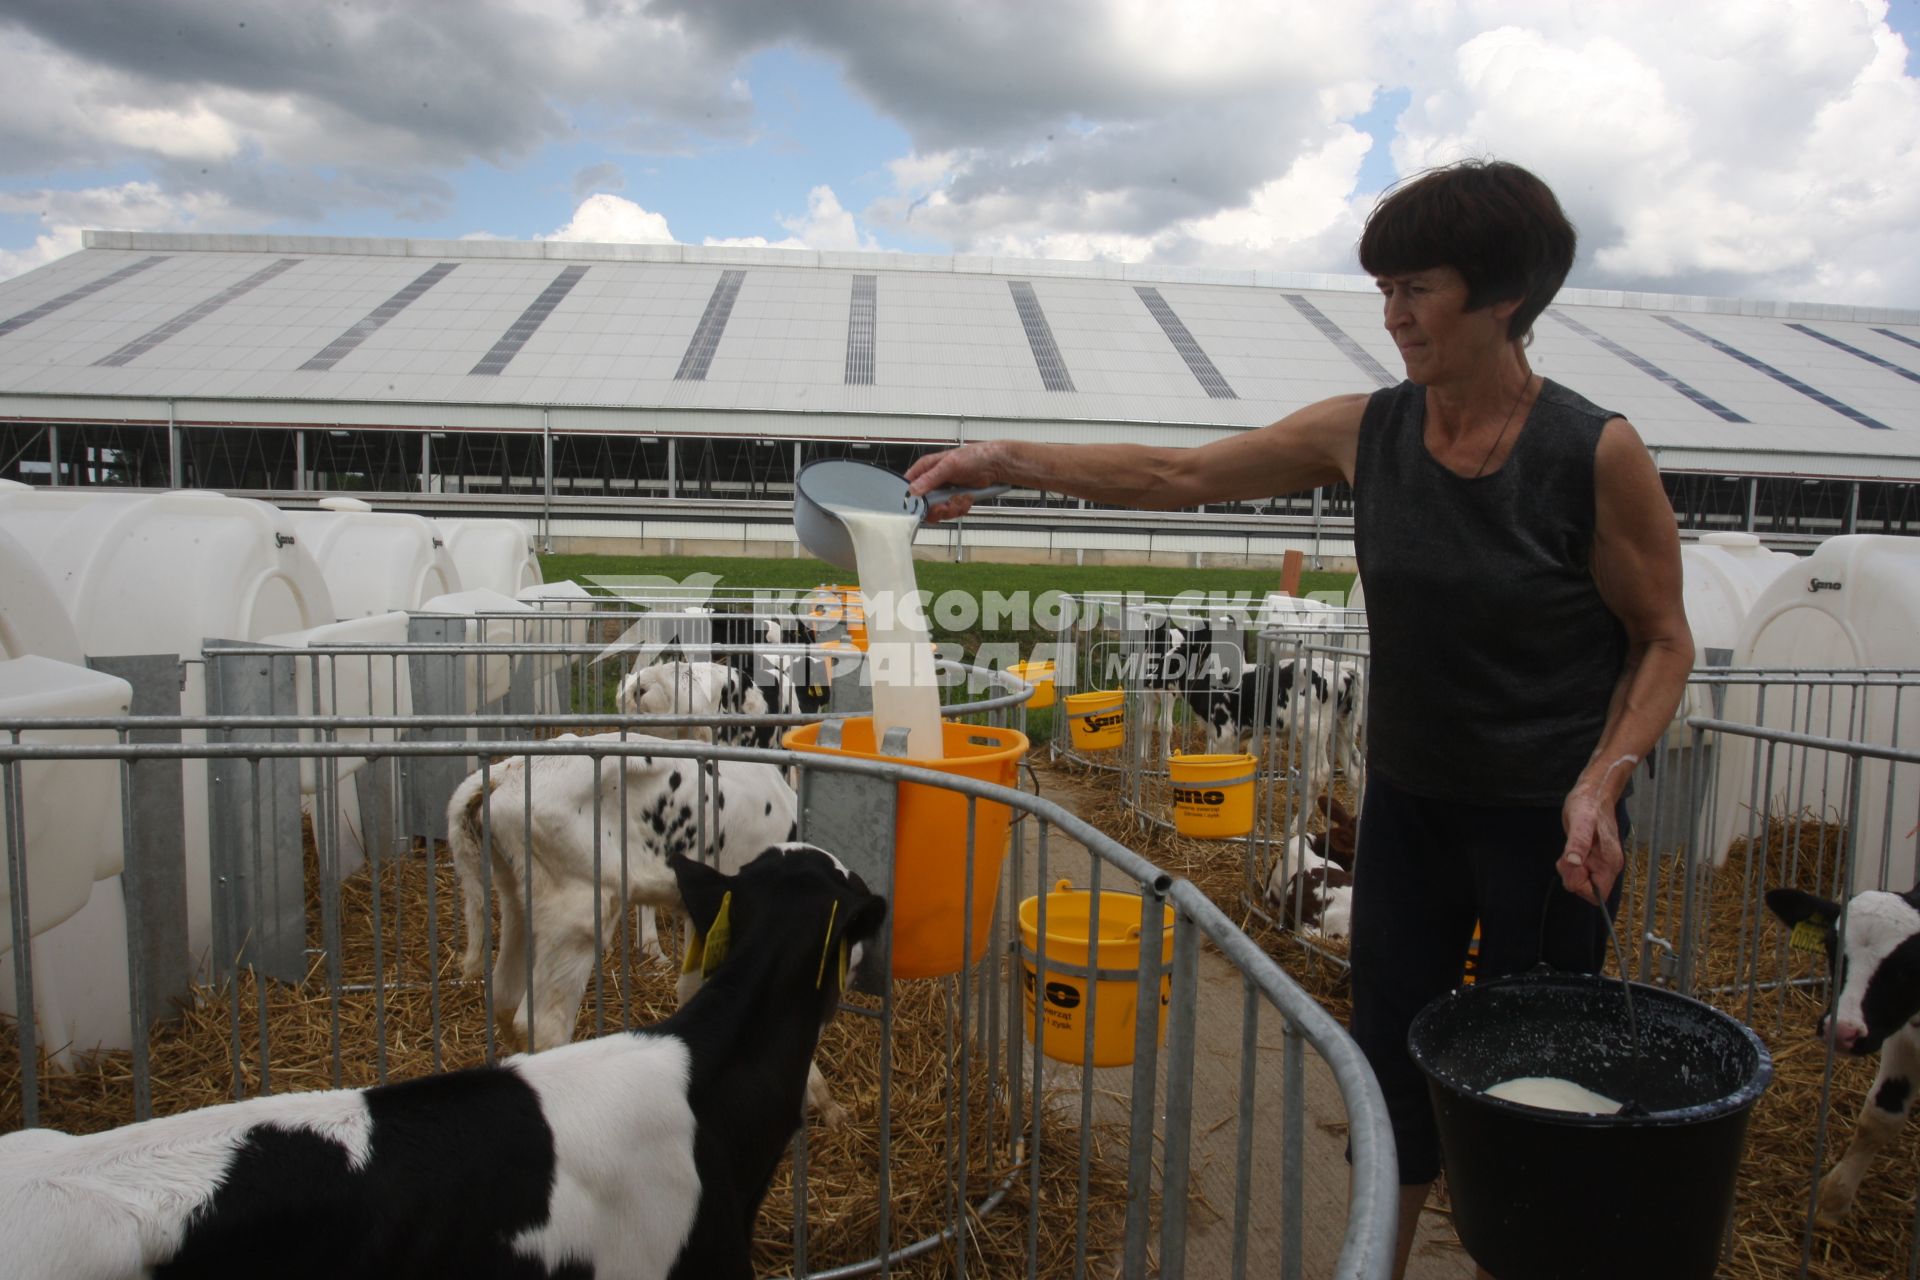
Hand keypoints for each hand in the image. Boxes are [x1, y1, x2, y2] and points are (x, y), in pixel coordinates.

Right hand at [906, 443, 1004, 522]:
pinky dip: (961, 508)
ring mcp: (943, 491)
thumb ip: (930, 478)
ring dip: (952, 508)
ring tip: (962, 498)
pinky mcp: (953, 499)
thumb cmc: (974, 457)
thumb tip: (913, 490)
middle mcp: (931, 481)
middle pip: (923, 505)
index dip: (913, 500)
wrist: (995, 466)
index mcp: (925, 469)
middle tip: (947, 506)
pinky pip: (951, 511)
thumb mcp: (950, 466)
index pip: (909, 487)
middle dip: (937, 508)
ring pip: (938, 511)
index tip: (923, 507)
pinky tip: (967, 498)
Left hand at [1558, 777, 1623, 906]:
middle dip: (1572, 876)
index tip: (1573, 865)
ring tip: (1569, 849)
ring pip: (1581, 881)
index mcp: (1610, 862)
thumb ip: (1577, 843)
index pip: (1596, 895)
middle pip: (1587, 890)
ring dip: (1569, 870)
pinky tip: (1570, 850)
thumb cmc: (1587, 806)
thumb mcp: (1579, 823)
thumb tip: (1573, 863)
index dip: (1580, 885)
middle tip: (1568, 854)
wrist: (1593, 794)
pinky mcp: (1592, 858)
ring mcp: (1601, 863)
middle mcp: (1608, 866)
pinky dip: (1569, 865)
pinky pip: (1579, 872)